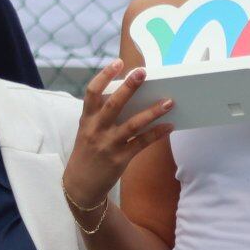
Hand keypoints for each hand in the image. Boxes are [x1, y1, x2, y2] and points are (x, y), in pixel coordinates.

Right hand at [65, 59, 171, 213]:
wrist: (80, 186)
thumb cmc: (87, 153)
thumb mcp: (87, 131)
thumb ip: (101, 115)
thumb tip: (127, 95)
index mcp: (86, 120)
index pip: (91, 93)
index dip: (103, 76)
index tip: (117, 63)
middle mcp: (96, 130)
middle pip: (113, 104)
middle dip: (129, 87)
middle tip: (143, 72)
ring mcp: (108, 145)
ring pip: (133, 124)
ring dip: (152, 112)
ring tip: (169, 102)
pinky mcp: (120, 159)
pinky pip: (142, 144)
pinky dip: (157, 134)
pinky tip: (170, 126)